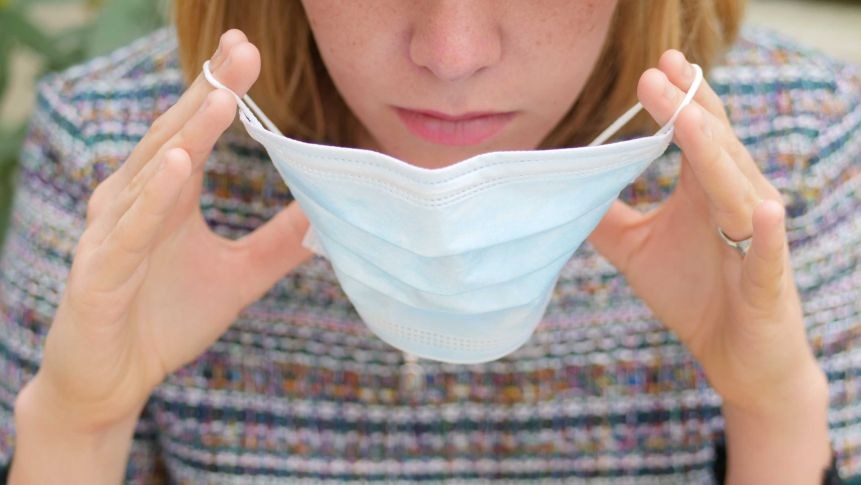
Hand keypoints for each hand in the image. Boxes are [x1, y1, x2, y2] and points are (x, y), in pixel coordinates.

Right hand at [19, 29, 311, 431]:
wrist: (114, 379)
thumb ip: (277, 245)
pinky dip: (153, 196)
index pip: (193, 133)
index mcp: (167, 197)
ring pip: (153, 173)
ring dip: (188, 133)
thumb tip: (326, 215)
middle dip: (209, 91)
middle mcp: (136, 202)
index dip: (219, 90)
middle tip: (241, 49)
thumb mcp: (238, 278)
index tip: (245, 51)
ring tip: (223, 96)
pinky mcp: (100, 271)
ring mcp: (115, 233)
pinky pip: (130, 229)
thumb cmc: (165, 320)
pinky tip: (178, 165)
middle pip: (174, 137)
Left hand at [588, 50, 825, 411]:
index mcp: (706, 192)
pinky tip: (761, 209)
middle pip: (715, 148)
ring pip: (737, 190)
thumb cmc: (693, 294)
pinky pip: (767, 254)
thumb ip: (607, 217)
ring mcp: (755, 240)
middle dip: (688, 110)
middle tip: (658, 72)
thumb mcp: (636, 250)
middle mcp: (735, 204)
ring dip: (715, 155)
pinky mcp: (766, 281)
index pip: (695, 135)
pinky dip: (765, 232)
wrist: (734, 355)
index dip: (679, 100)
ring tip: (691, 120)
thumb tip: (568, 188)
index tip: (657, 66)